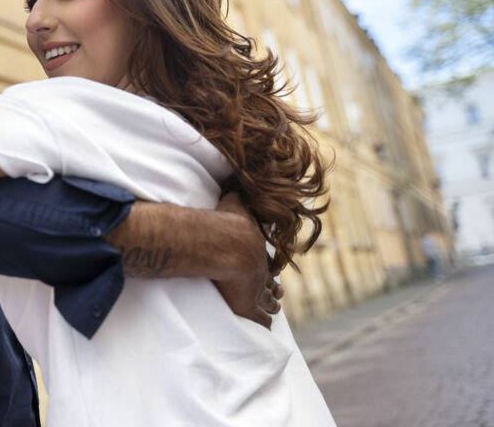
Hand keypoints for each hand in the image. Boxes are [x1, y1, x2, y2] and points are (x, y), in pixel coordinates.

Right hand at [210, 192, 280, 328]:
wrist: (227, 245)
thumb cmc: (228, 223)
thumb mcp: (234, 203)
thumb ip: (236, 195)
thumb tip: (237, 181)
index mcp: (258, 249)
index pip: (265, 259)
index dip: (267, 264)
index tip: (270, 268)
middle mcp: (261, 270)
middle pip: (270, 281)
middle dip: (274, 286)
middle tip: (279, 291)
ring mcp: (258, 290)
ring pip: (269, 300)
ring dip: (272, 303)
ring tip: (275, 306)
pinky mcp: (250, 307)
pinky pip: (261, 318)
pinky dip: (265, 322)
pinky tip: (268, 326)